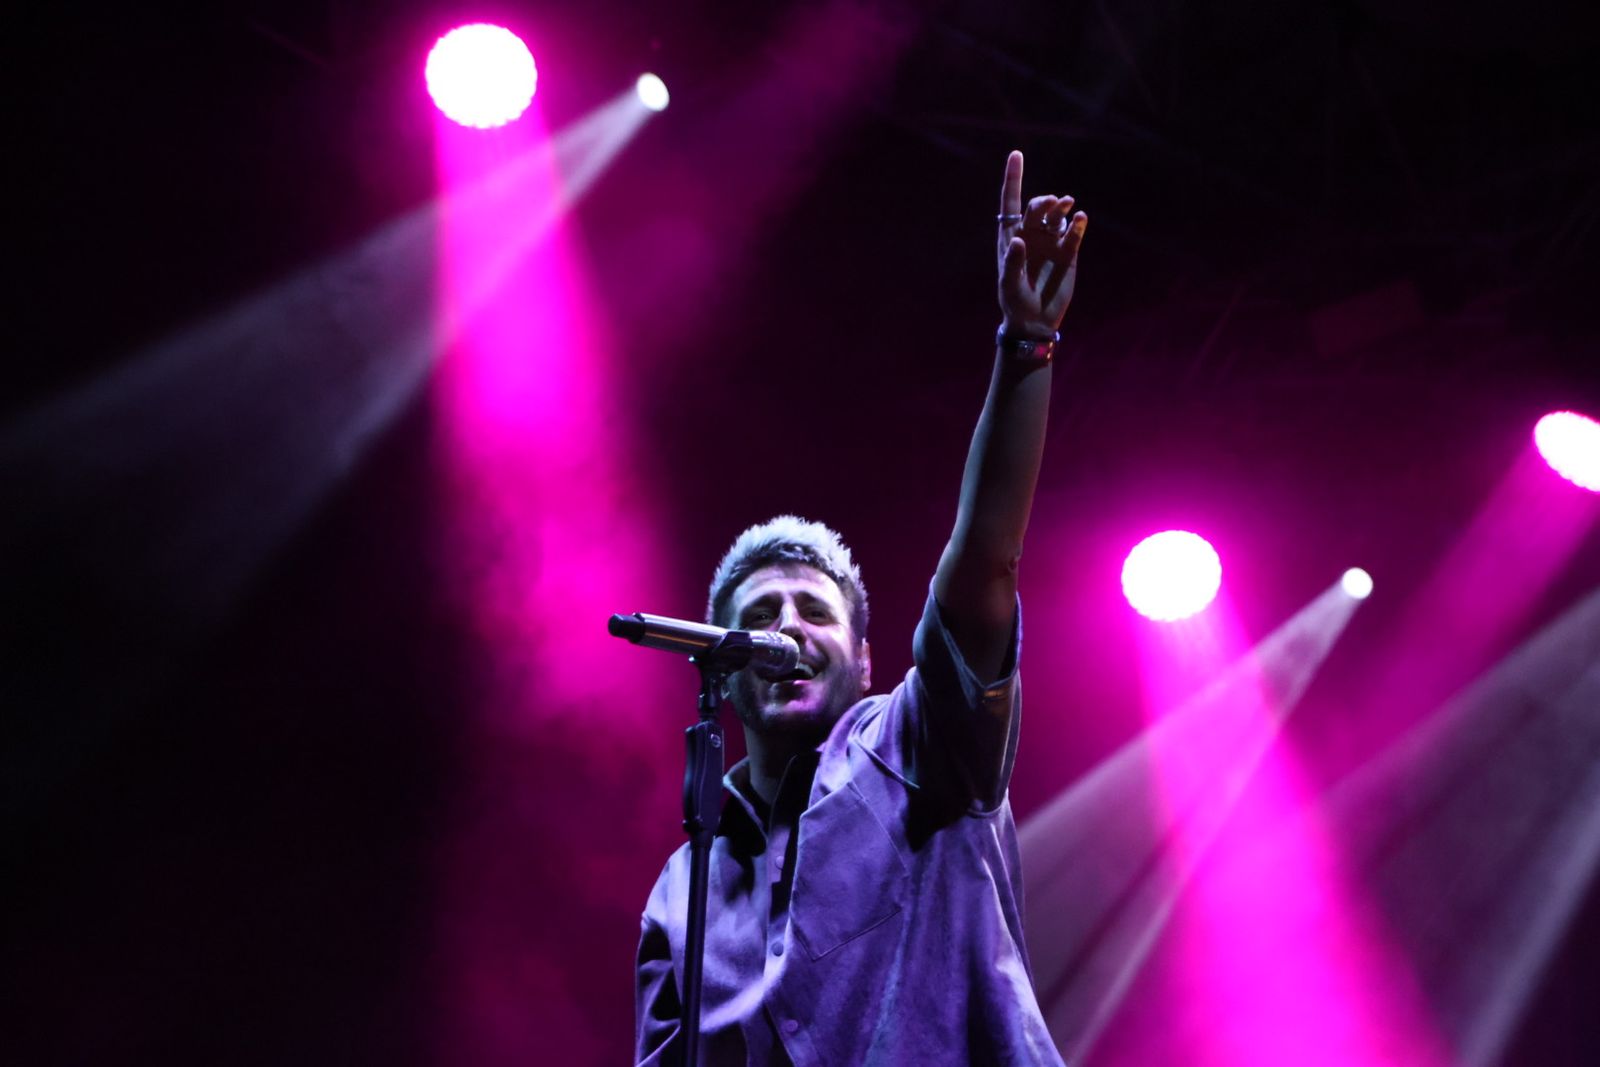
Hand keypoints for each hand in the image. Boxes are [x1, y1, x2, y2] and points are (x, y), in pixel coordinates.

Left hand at [997, 150, 1086, 338]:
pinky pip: (1075, 232)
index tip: (1016, 153)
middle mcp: (1031, 233)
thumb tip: (1019, 240)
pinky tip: (1080, 218)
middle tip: (1053, 203)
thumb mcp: (1009, 285)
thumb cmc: (1014, 302)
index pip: (1011, 201)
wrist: (1034, 320)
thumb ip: (1013, 263)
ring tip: (1068, 204)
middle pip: (1038, 206)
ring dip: (1062, 205)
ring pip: (1058, 214)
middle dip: (1044, 201)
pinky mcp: (1069, 253)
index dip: (1013, 178)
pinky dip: (1079, 223)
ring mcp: (1051, 241)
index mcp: (1011, 236)